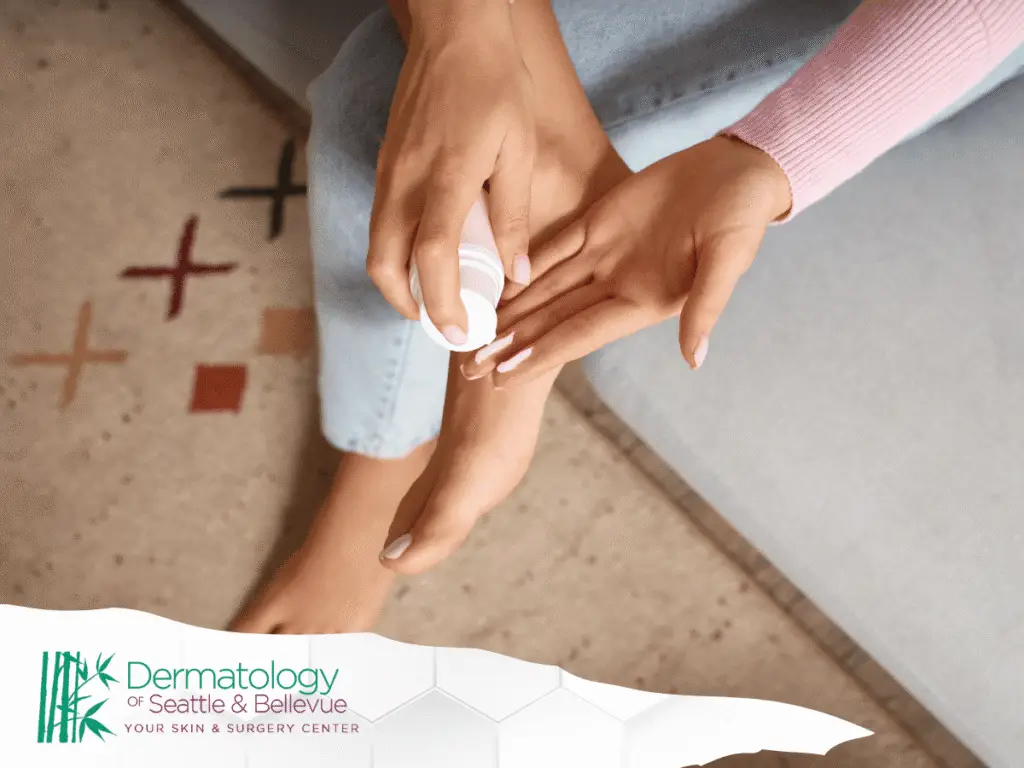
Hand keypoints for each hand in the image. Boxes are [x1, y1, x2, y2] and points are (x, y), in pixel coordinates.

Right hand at [368, 0, 535, 344]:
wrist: (454, 29)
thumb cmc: (495, 84)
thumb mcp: (518, 150)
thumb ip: (513, 215)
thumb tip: (515, 273)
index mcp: (445, 180)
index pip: (432, 260)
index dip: (443, 306)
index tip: (462, 333)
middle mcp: (405, 182)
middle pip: (385, 266)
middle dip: (409, 305)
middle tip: (442, 321)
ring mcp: (388, 172)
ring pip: (378, 246)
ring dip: (400, 281)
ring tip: (436, 293)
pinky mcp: (385, 163)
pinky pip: (383, 220)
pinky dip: (398, 250)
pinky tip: (429, 249)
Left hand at [460, 136, 791, 382]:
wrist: (740, 169)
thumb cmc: (743, 216)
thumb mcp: (729, 259)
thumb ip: (706, 306)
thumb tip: (694, 358)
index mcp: (643, 301)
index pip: (578, 334)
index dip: (538, 355)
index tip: (501, 378)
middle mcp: (618, 286)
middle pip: (551, 321)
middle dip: (511, 346)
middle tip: (468, 369)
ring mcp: (606, 256)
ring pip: (545, 290)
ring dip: (510, 313)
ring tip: (473, 336)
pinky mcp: (599, 222)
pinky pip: (553, 248)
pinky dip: (523, 267)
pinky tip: (495, 283)